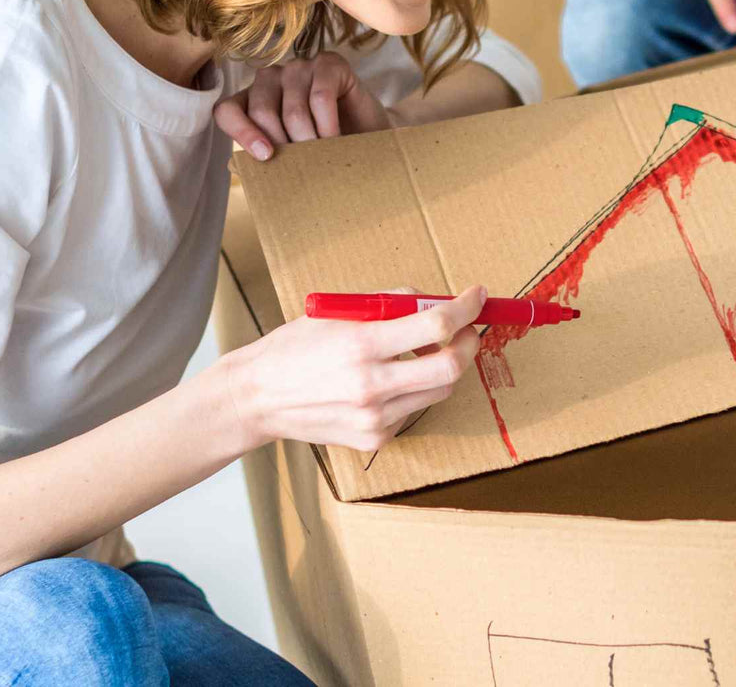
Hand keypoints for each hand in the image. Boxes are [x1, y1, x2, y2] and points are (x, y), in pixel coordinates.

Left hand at [215, 51, 391, 160]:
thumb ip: (265, 156)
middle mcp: (272, 78)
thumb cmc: (326, 145)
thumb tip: (238, 163)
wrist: (370, 135)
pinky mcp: (329, 63)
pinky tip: (336, 138)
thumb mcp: (291, 154)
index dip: (240, 132)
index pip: (227, 110)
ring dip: (310, 140)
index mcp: (253, 99)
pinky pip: (321, 97)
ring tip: (324, 154)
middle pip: (261, 111)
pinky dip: (328, 125)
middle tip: (305, 164)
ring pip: (293, 109)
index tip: (265, 157)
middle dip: (284, 145)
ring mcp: (300, 67)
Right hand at [223, 285, 483, 452]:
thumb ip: (388, 304)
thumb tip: (433, 300)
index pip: (435, 326)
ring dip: (444, 367)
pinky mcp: (373, 439)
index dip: (466, 308)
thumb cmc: (294, 348)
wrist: (257, 398)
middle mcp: (371, 385)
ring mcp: (374, 418)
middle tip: (466, 329)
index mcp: (360, 344)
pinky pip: (413, 409)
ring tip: (426, 351)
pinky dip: (414, 390)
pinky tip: (393, 380)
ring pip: (439, 391)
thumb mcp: (336, 313)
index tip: (477, 296)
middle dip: (469, 343)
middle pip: (450, 367)